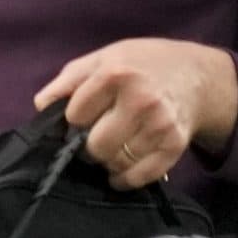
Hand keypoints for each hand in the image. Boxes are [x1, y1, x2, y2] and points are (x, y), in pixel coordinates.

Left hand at [33, 37, 237, 191]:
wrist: (195, 74)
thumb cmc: (139, 65)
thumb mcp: (100, 59)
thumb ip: (67, 82)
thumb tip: (41, 109)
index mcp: (116, 74)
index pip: (75, 116)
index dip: (73, 120)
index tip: (79, 117)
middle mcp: (141, 100)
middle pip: (96, 146)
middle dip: (88, 146)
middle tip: (92, 139)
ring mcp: (161, 125)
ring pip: (117, 163)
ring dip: (108, 162)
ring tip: (110, 147)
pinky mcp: (175, 145)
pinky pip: (141, 176)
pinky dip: (125, 178)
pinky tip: (119, 170)